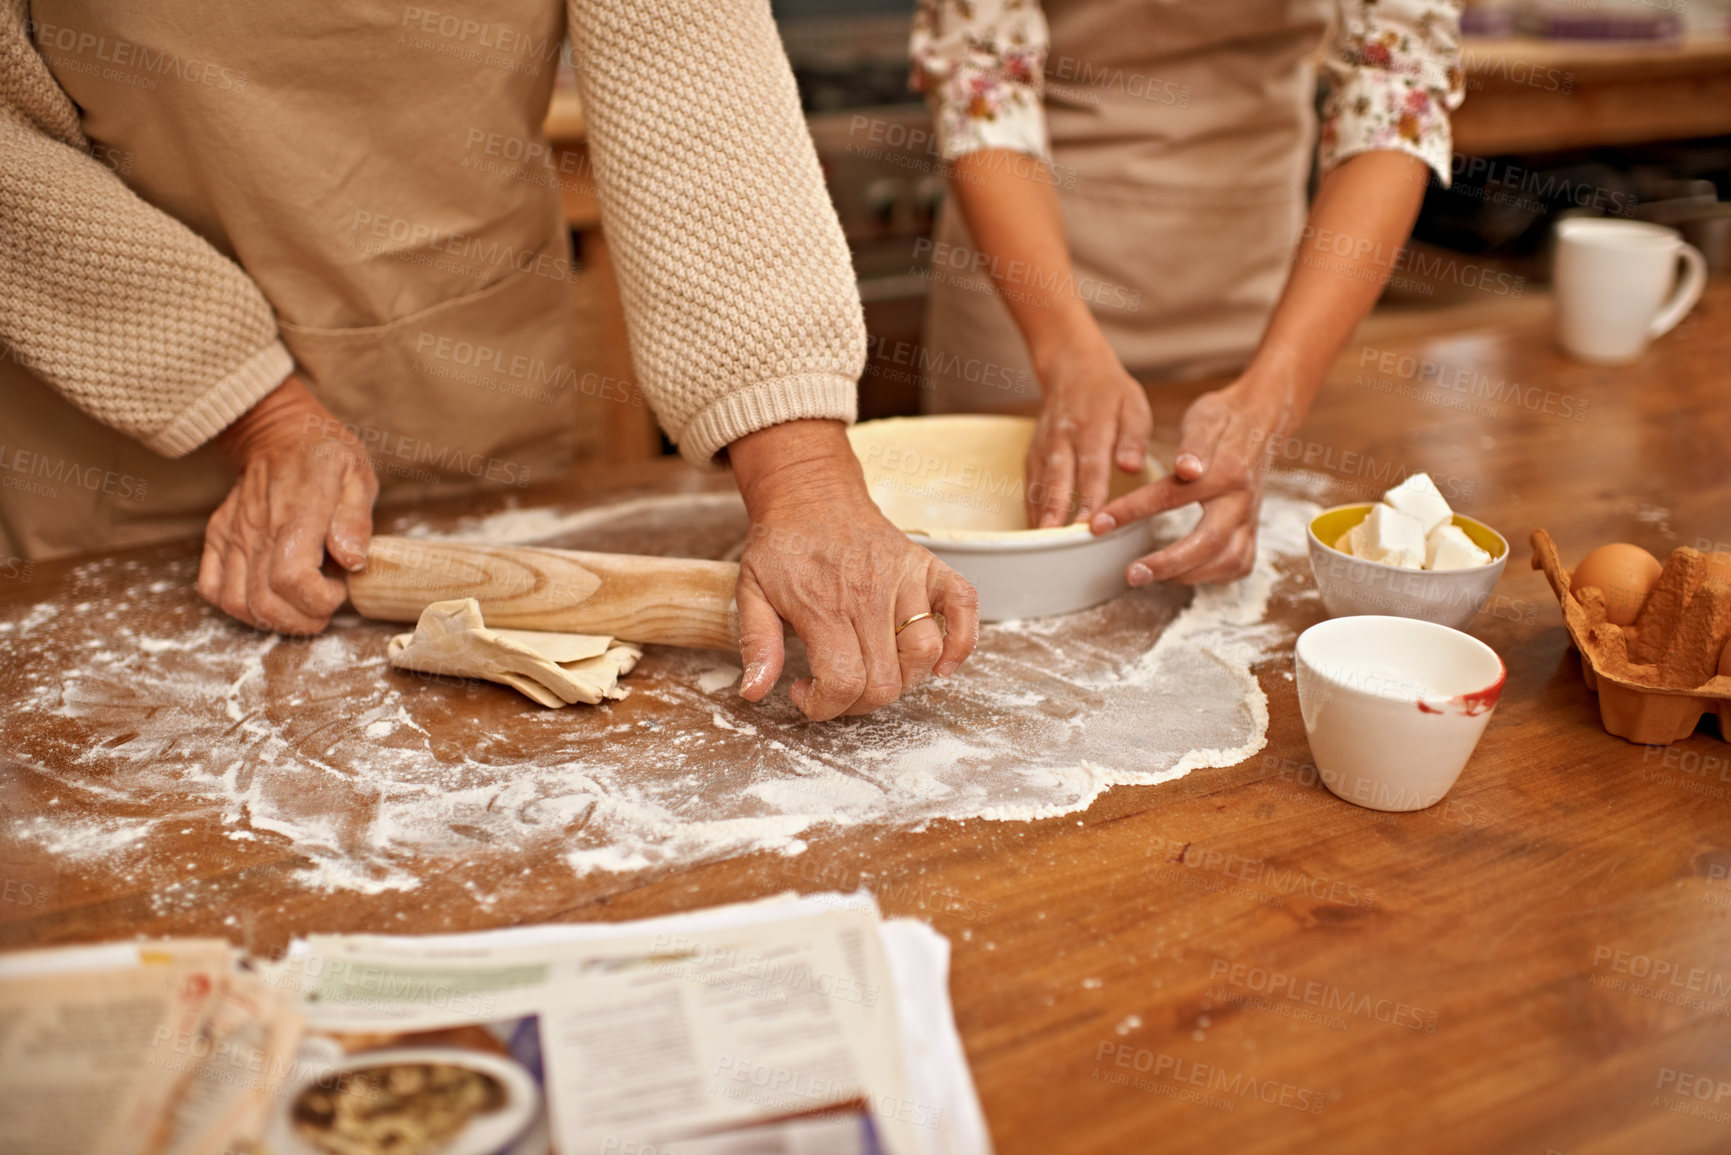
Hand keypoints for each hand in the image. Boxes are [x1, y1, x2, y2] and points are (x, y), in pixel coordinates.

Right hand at [197, 376, 377, 633]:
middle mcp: (258, 528)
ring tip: (299, 603)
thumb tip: (352, 561)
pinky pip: (212, 588)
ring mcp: (233, 534)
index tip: (340, 588)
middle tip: (324, 605)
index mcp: (298, 514)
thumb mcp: (357, 475)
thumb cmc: (323, 455)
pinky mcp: (217, 537)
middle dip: (302, 620)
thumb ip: (356, 520)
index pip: (293, 578)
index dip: (319, 600)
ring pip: (238, 603)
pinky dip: (238, 605)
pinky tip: (266, 596)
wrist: (277, 431)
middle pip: (265, 602)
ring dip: (273, 619)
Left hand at [729, 420, 979, 719]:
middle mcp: (871, 595)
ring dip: (904, 680)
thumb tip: (753, 692)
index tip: (805, 693)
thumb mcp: (751, 592)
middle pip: (886, 681)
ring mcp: (906, 579)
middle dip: (858, 702)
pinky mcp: (929, 567)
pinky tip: (941, 664)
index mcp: (825, 606)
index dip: (824, 706)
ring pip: (925, 653)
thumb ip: (756, 644)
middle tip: (836, 686)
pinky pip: (965, 607)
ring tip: (875, 671)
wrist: (810, 494)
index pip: (844, 683)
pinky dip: (962, 641)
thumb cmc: (782, 546)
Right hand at [1025, 334, 1152, 527]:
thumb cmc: (1111, 393)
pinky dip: (1030, 505)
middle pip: (1058, 477)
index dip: (1090, 496)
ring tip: (1040, 542)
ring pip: (1039, 482)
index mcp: (1092, 427)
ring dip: (1039, 512)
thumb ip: (1134, 438)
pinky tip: (1034, 529)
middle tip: (1054, 539)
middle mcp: (1063, 437)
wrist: (1073, 368)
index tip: (1090, 523)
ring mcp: (1044, 445)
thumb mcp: (1134, 405)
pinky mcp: (1033, 452)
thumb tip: (1132, 466)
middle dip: (1055, 509)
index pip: (1092, 467)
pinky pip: (1030, 482)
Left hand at [1089, 378, 1283, 586]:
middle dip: (1167, 564)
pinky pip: (1239, 565)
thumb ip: (1195, 444)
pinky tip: (1184, 574)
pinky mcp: (1253, 529)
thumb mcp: (1206, 418)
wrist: (1263, 420)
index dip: (1131, 512)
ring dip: (1188, 575)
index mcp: (1226, 471)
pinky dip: (1213, 576)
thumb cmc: (1225, 418)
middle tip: (1131, 574)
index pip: (1171, 496)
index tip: (1099, 524)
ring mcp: (1251, 519)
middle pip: (1208, 543)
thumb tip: (1187, 468)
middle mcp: (1241, 501)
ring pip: (1227, 563)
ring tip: (1150, 575)